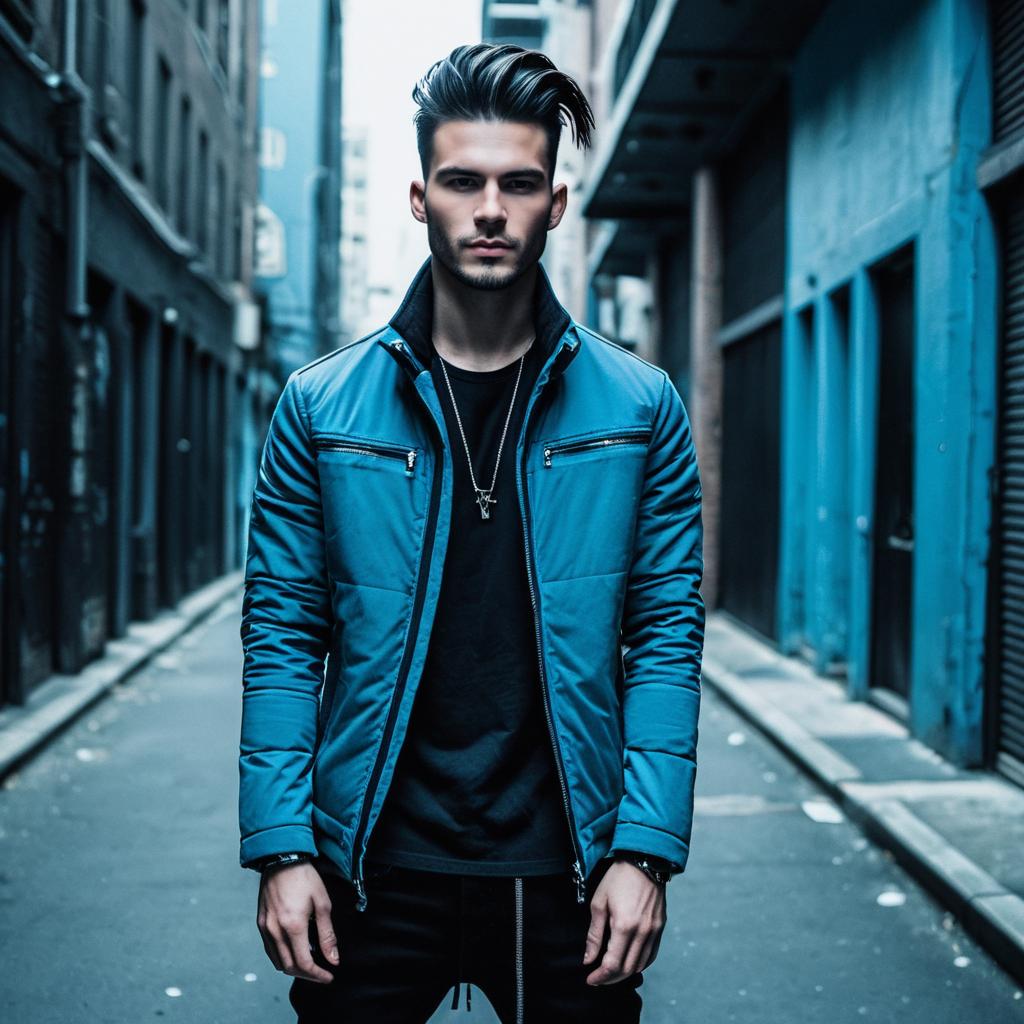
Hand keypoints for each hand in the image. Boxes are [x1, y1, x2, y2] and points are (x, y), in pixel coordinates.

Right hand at [257, 862, 338, 983]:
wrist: (282, 858)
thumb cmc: (304, 878)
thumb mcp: (323, 903)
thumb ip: (327, 934)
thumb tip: (333, 958)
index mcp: (293, 926)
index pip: (304, 964)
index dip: (317, 975)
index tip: (329, 976)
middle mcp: (275, 931)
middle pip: (289, 967)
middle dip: (307, 975)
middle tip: (321, 973)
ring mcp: (265, 928)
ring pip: (277, 961)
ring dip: (294, 967)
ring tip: (310, 963)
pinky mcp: (260, 923)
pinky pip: (270, 949)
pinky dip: (282, 957)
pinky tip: (294, 951)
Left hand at [583, 859, 666, 984]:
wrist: (644, 860)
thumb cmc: (617, 878)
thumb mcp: (598, 903)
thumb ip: (594, 934)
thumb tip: (588, 959)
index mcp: (624, 926)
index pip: (612, 964)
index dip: (600, 976)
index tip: (590, 979)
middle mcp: (642, 932)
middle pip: (627, 969)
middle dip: (610, 979)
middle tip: (598, 979)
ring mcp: (654, 931)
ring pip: (640, 965)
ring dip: (625, 973)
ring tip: (610, 972)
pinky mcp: (661, 927)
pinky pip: (651, 955)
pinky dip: (639, 964)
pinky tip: (628, 962)